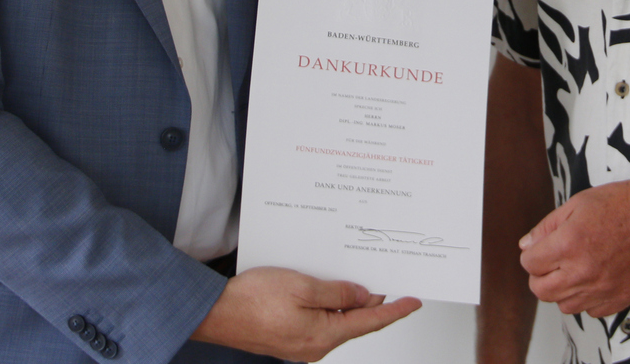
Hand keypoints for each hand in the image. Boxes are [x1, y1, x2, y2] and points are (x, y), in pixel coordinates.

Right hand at [190, 266, 419, 360]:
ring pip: (337, 322)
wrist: (215, 313)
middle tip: (390, 284)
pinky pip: (320, 322)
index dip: (394, 312)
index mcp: (323, 336)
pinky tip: (330, 291)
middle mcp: (315, 346)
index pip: (370, 323)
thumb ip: (338, 293)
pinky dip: (331, 307)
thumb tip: (363, 297)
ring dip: (350, 304)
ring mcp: (301, 345)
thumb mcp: (303, 286)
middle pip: (354, 324)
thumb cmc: (252, 300)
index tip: (413, 302)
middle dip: (373, 305)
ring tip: (361, 283)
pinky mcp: (289, 338)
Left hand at [518, 172, 629, 317]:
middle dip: (541, 276)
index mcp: (568, 244)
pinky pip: (591, 311)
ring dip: (563, 290)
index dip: (532, 255)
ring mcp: (602, 289)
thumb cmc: (622, 204)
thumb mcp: (577, 204)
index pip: (530, 264)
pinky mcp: (619, 299)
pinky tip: (594, 279)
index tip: (541, 249)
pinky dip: (588, 299)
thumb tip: (526, 245)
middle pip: (542, 291)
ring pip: (564, 306)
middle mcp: (582, 271)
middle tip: (553, 263)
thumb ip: (547, 227)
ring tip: (575, 270)